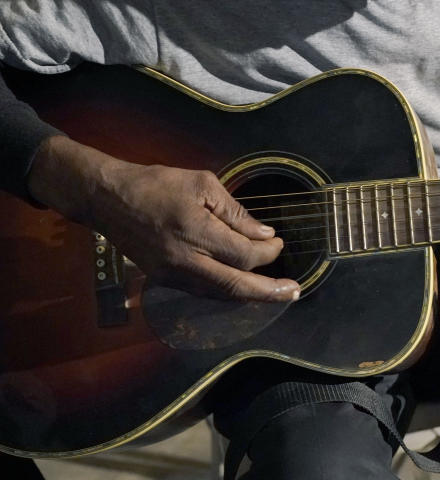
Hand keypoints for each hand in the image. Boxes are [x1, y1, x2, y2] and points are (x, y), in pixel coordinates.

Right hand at [28, 136, 299, 301]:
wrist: (106, 198)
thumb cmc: (157, 184)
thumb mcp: (202, 184)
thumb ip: (236, 213)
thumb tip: (264, 235)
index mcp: (196, 232)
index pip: (244, 254)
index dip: (268, 253)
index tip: (279, 243)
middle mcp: (184, 261)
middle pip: (235, 286)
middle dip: (269, 291)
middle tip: (294, 292)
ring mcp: (172, 275)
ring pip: (219, 294)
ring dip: (250, 295)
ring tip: (275, 293)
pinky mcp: (163, 280)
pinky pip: (203, 292)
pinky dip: (227, 291)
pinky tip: (243, 287)